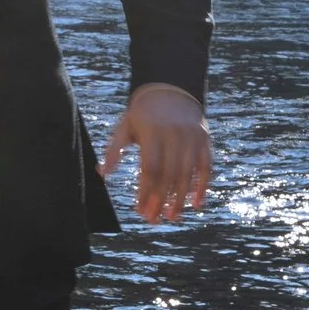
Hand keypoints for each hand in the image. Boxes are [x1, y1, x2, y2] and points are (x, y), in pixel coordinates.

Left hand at [102, 82, 212, 223]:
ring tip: (172, 217)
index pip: (150, 168)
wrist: (170, 89)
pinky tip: (196, 204)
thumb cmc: (142, 114)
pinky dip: (203, 186)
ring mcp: (192, 137)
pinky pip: (206, 166)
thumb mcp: (125, 126)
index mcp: (152, 131)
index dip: (146, 191)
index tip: (140, 210)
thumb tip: (102, 173)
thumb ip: (114, 148)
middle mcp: (174, 135)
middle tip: (153, 220)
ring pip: (188, 174)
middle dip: (161, 200)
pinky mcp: (204, 140)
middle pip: (168, 174)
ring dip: (180, 199)